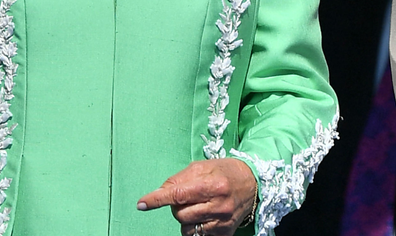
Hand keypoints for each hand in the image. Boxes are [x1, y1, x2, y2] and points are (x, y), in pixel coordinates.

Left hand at [136, 158, 257, 234]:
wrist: (254, 184)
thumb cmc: (225, 172)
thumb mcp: (203, 166)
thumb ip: (179, 178)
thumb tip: (159, 192)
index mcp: (213, 185)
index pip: (178, 194)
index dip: (157, 199)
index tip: (142, 204)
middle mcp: (219, 205)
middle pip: (180, 214)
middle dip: (176, 207)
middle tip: (186, 197)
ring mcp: (223, 222)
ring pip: (187, 228)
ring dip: (185, 218)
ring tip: (197, 206)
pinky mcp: (225, 233)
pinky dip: (195, 227)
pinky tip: (203, 217)